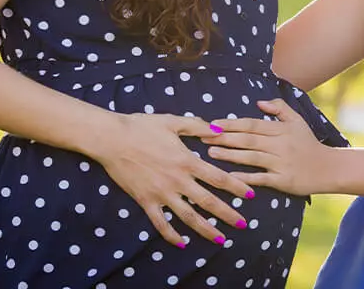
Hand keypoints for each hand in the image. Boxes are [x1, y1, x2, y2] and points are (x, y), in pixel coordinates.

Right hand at [89, 112, 253, 246]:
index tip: (250, 196)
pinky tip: (182, 242)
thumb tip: (218, 129)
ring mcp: (161, 193)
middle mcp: (178, 180)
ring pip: (187, 216)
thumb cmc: (143, 126)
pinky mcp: (145, 201)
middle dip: (227, 214)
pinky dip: (171, 235)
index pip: (218, 177)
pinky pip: (160, 222)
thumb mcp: (173, 121)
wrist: (112, 139)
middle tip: (242, 225)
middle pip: (208, 202)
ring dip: (205, 229)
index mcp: (187, 160)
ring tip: (219, 239)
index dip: (236, 187)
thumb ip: (197, 126)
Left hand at [203, 98, 334, 195]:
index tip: (212, 124)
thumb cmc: (309, 144)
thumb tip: (258, 102)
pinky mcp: (283, 180)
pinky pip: (261, 178)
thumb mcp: (297, 121)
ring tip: (210, 153)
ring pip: (251, 157)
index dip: (231, 124)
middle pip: (248, 140)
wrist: (329, 168)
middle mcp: (280, 144)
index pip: (251, 124)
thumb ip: (279, 108)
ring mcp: (281, 162)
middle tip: (203, 137)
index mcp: (280, 129)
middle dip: (224, 138)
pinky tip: (230, 177)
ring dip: (230, 155)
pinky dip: (246, 177)